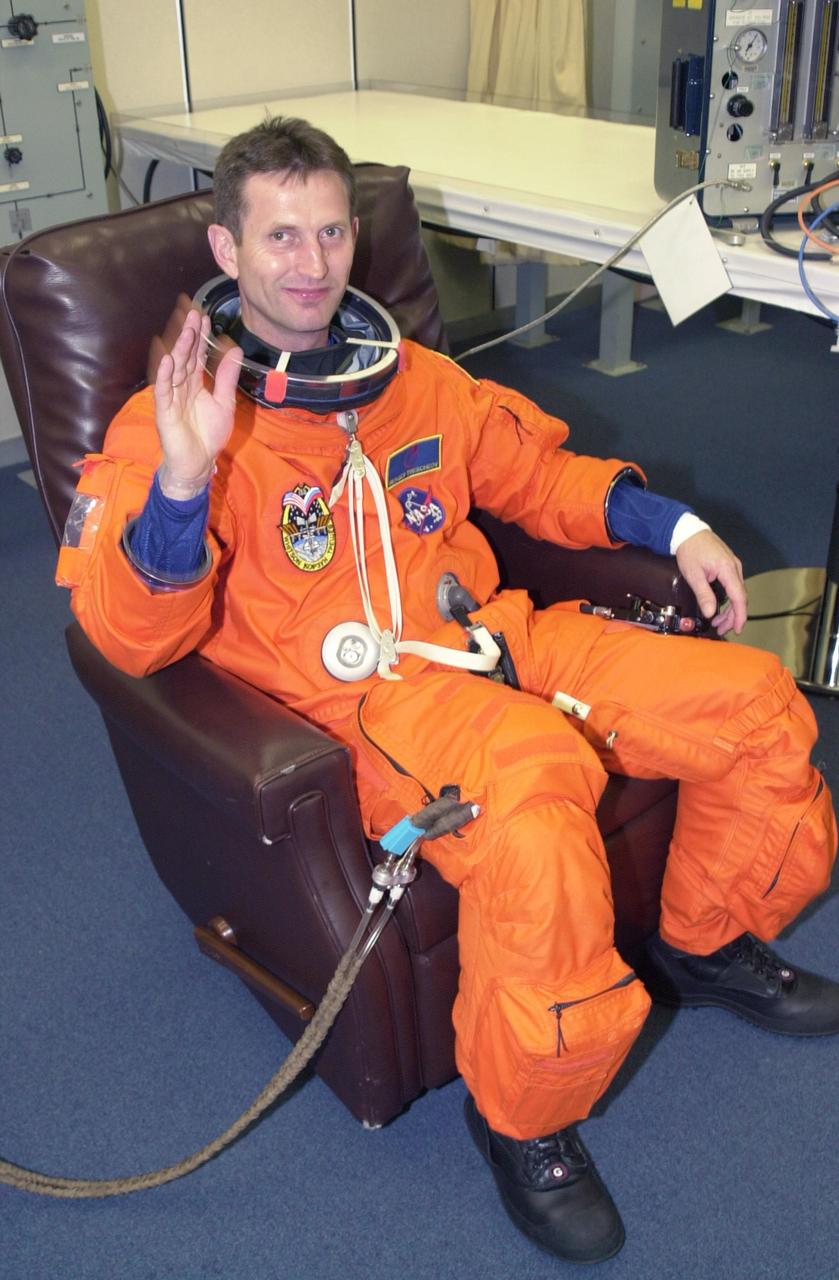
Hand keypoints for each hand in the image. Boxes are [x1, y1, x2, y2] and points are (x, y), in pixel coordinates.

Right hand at [152, 308, 240, 497]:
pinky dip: (165, 376)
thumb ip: (227, 377)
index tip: (203, 317)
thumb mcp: (225, 402)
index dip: (199, 337)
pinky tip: (167, 360)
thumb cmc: (208, 435)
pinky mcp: (164, 411)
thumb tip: (236, 350)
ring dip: (178, 350)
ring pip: (174, 369)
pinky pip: (164, 391)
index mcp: (195, 384)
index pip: (196, 355)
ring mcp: (171, 397)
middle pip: (184, 357)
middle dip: (188, 336)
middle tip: (192, 314)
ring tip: (184, 331)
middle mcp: (181, 386)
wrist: (199, 463)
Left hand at [675, 529, 747, 635]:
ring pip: (737, 593)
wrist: (688, 532)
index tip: (737, 629)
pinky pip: (734, 586)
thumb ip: (704, 595)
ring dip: (730, 609)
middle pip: (740, 598)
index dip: (740, 615)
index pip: (739, 597)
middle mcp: (735, 567)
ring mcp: (734, 566)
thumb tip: (711, 613)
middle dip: (732, 616)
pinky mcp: (729, 566)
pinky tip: (720, 608)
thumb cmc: (690, 550)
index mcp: (728, 569)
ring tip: (718, 622)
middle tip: (721, 629)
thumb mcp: (693, 575)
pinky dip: (729, 599)